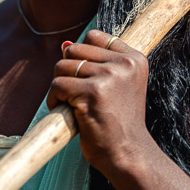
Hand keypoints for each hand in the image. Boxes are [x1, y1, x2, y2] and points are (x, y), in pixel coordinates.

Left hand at [50, 30, 156, 177]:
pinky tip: (66, 111)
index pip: (96, 36)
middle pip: (74, 50)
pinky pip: (57, 85)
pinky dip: (54, 99)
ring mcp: (109, 76)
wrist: (127, 153)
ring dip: (59, 86)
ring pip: (62, 66)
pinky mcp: (92, 92)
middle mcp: (124, 64)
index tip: (88, 78)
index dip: (83, 55)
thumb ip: (96, 62)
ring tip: (70, 103)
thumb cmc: (119, 122)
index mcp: (134, 59)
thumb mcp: (118, 86)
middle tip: (75, 93)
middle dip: (68, 71)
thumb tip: (64, 44)